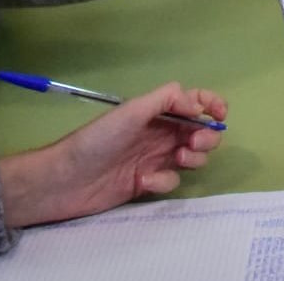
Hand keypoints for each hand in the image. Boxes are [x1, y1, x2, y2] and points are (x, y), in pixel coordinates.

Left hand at [0, 82, 227, 228]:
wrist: (64, 182)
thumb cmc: (95, 141)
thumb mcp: (130, 112)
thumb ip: (165, 100)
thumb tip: (197, 103)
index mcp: (156, 112)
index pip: (193, 102)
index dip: (212, 105)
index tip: (220, 116)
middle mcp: (159, 133)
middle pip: (200, 131)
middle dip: (206, 137)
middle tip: (191, 144)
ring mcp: (154, 159)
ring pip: (192, 157)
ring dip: (193, 158)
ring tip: (177, 160)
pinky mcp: (147, 184)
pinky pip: (171, 181)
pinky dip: (163, 181)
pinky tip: (143, 182)